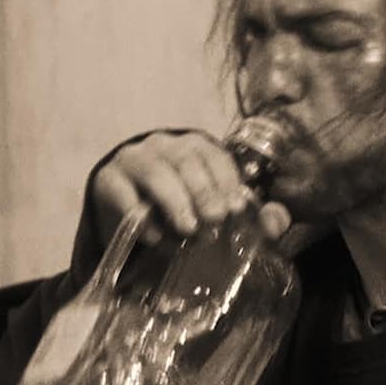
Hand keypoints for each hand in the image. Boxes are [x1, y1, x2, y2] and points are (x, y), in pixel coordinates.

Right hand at [89, 131, 291, 245]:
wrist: (126, 209)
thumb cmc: (181, 208)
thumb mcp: (216, 210)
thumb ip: (250, 216)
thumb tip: (277, 222)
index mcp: (196, 148)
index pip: (215, 156)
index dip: (227, 180)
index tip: (237, 207)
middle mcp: (165, 146)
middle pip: (186, 160)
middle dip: (204, 191)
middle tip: (215, 221)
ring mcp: (134, 160)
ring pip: (155, 172)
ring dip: (175, 201)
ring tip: (189, 229)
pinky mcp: (108, 181)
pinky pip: (124, 195)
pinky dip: (140, 216)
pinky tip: (156, 238)